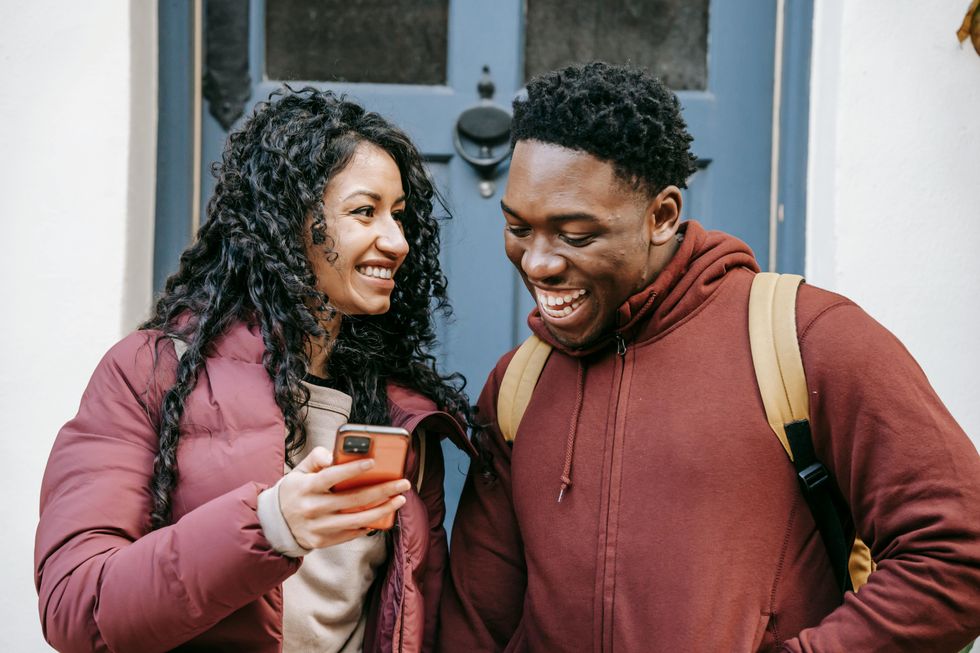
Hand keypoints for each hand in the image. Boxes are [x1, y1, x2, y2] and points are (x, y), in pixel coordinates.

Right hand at [278, 446, 409, 549]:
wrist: (275, 524)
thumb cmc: (294, 491)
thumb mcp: (299, 471)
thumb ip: (316, 458)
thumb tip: (333, 455)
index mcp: (305, 487)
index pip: (331, 476)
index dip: (352, 469)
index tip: (373, 462)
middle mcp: (312, 508)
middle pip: (352, 500)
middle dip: (382, 490)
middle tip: (403, 483)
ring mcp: (318, 527)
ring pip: (356, 519)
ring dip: (382, 510)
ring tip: (400, 500)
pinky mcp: (322, 541)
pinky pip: (351, 533)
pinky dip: (368, 524)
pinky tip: (382, 515)